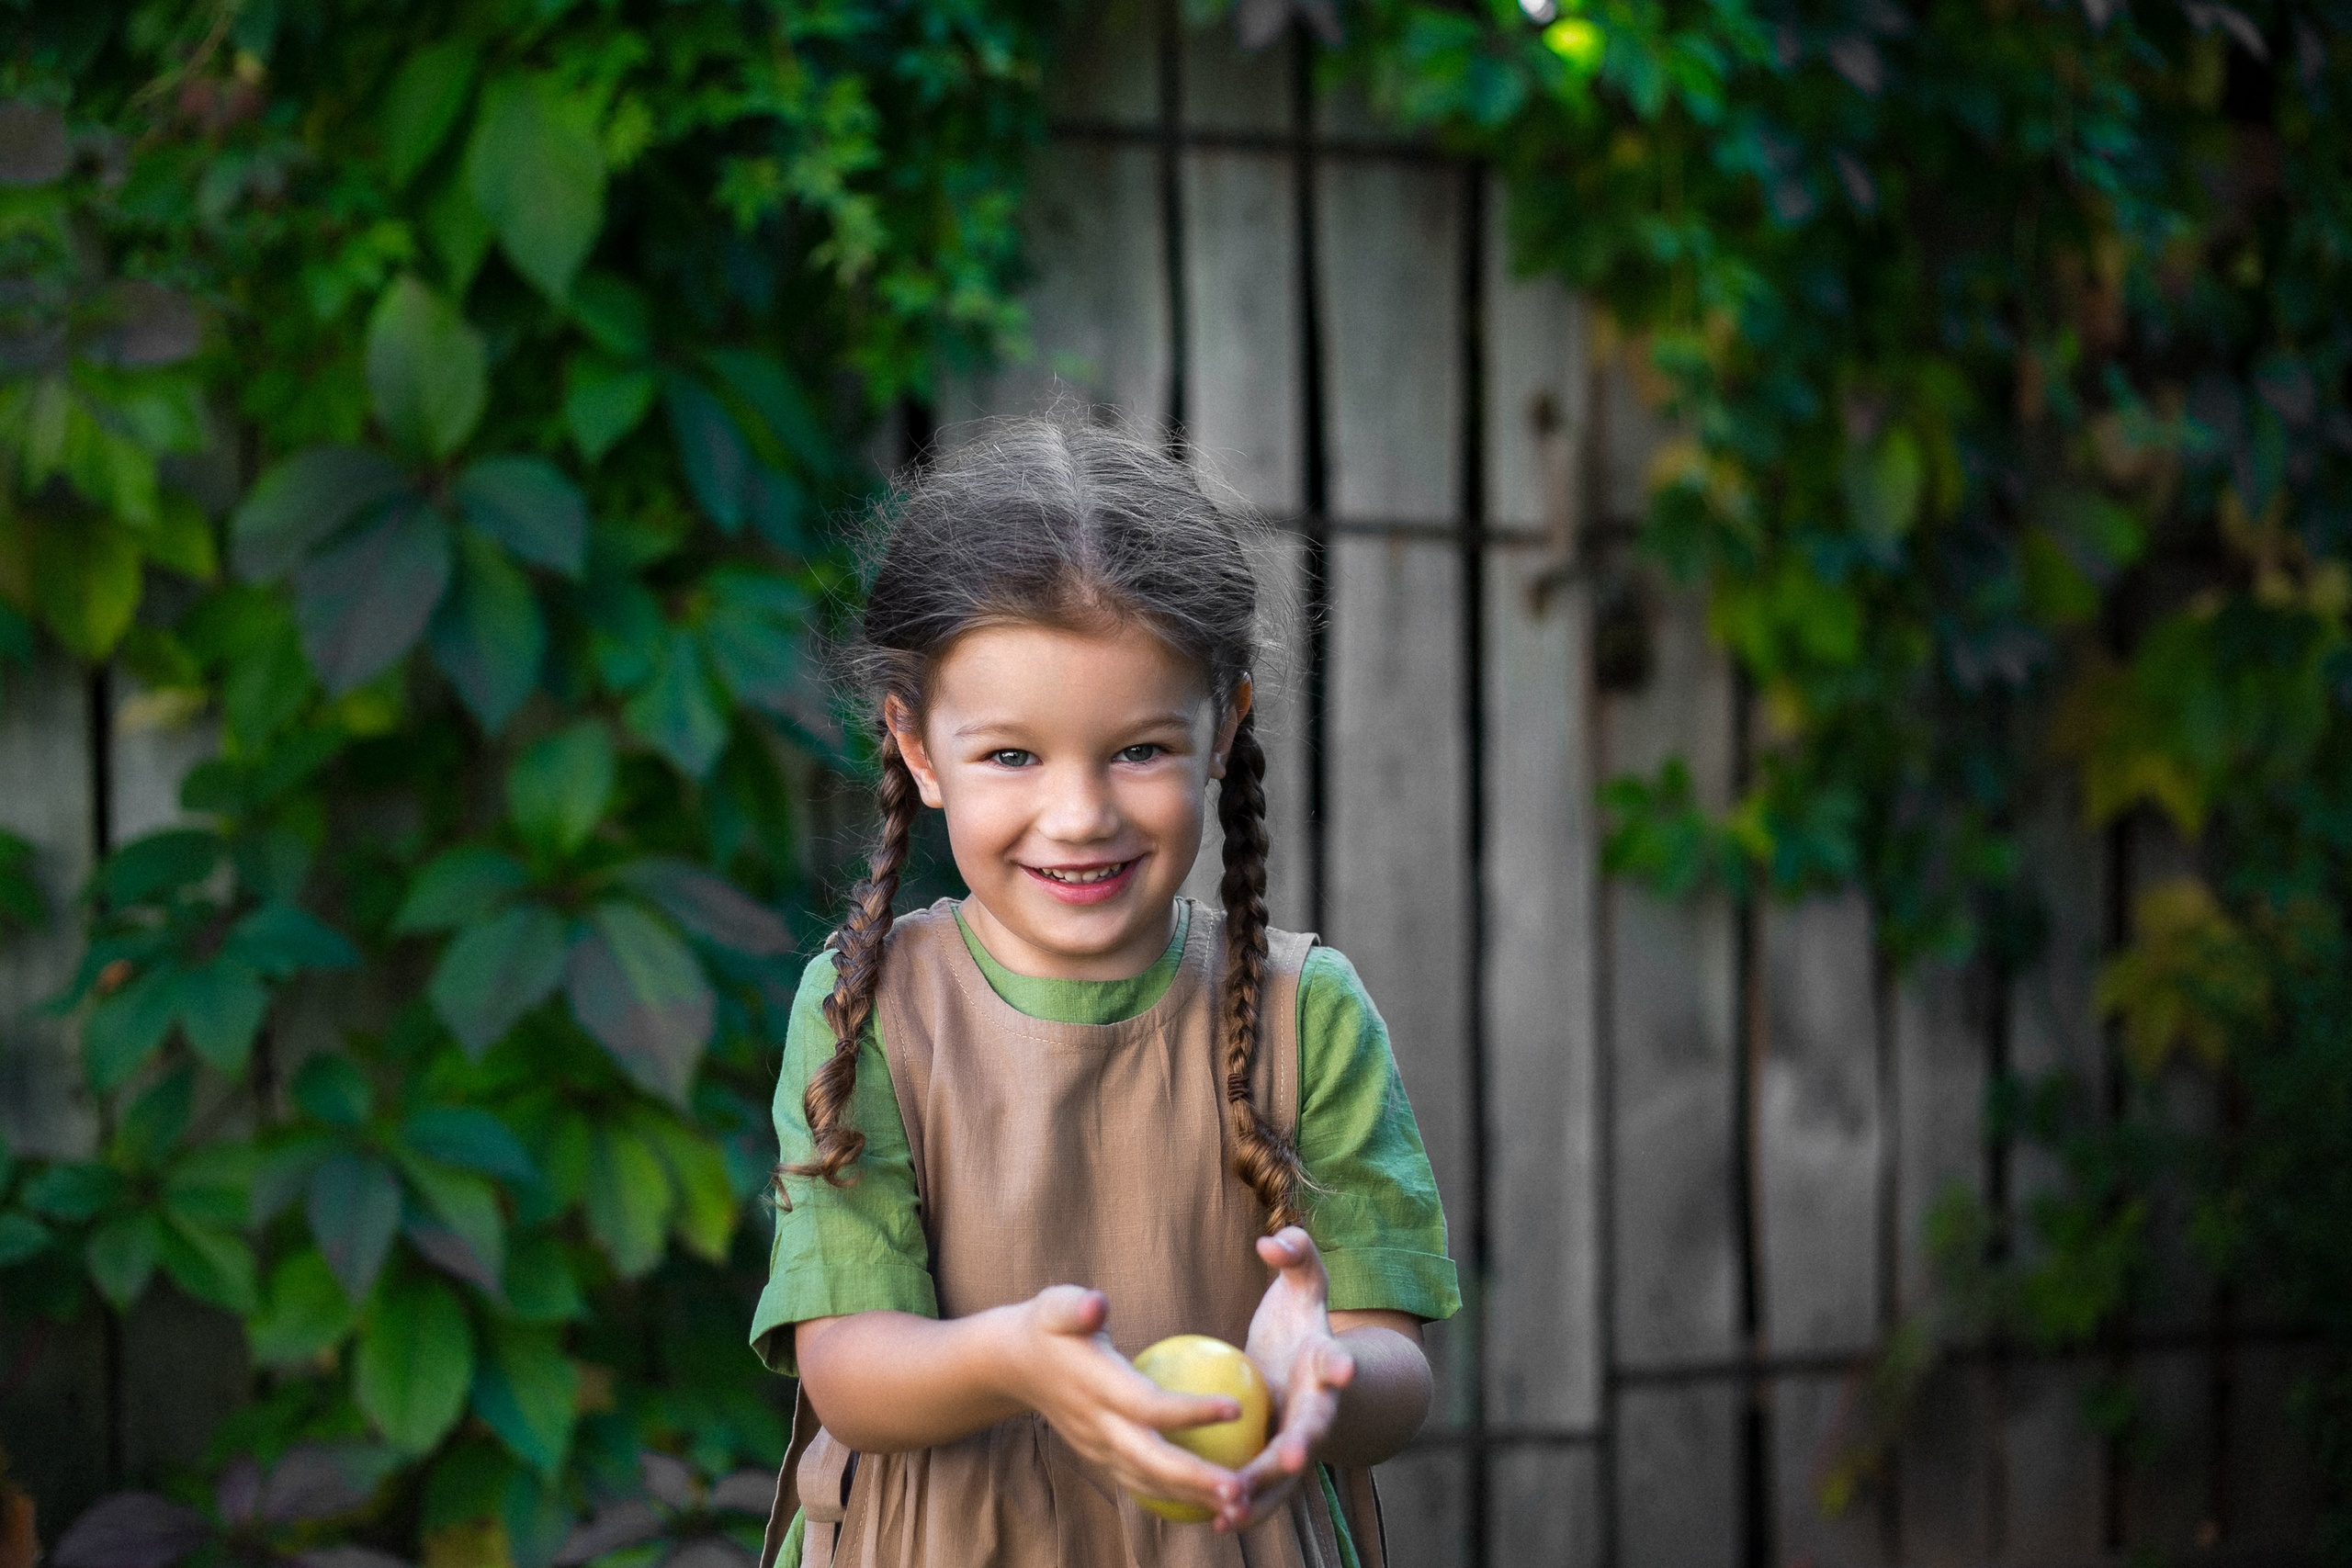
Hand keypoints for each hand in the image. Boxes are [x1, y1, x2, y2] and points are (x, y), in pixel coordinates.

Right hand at [1002, 1284, 1248, 1520]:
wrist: (1015, 1366)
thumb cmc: (1048, 1326)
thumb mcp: (1055, 1305)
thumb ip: (1075, 1306)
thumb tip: (1097, 1303)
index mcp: (1096, 1388)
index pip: (1148, 1406)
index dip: (1191, 1411)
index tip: (1237, 1407)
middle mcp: (1098, 1426)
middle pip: (1151, 1461)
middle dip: (1194, 1480)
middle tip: (1240, 1490)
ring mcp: (1098, 1447)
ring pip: (1148, 1481)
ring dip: (1192, 1497)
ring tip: (1239, 1504)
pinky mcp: (1102, 1456)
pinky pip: (1142, 1481)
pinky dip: (1176, 1494)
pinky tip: (1212, 1496)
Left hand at [1215, 1227, 1356, 1532]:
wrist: (1309, 1369)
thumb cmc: (1301, 1320)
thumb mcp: (1302, 1283)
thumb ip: (1295, 1255)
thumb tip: (1271, 1241)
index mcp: (1327, 1361)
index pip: (1335, 1360)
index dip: (1341, 1364)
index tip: (1343, 1366)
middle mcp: (1321, 1406)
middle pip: (1315, 1427)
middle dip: (1305, 1442)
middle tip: (1292, 1456)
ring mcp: (1304, 1439)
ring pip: (1288, 1473)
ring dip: (1265, 1492)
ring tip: (1233, 1509)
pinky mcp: (1282, 1464)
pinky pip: (1265, 1490)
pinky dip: (1246, 1507)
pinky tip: (1213, 1523)